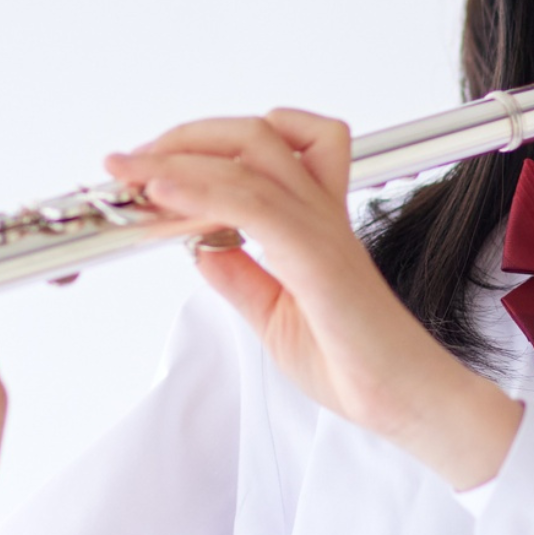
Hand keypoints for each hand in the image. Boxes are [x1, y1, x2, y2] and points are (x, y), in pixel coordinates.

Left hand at [104, 112, 520, 488]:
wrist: (404, 400)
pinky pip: (253, 203)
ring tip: (129, 169)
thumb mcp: (274, 317)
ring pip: (251, 155)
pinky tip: (161, 191)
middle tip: (132, 164)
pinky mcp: (316, 257)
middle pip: (255, 134)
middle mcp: (320, 212)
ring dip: (177, 156)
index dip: (203, 149)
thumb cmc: (355, 364)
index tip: (146, 171)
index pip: (267, 151)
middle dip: (186, 137)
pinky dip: (201, 188)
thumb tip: (200, 247)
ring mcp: (321, 229)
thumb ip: (240, 278)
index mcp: (314, 222)